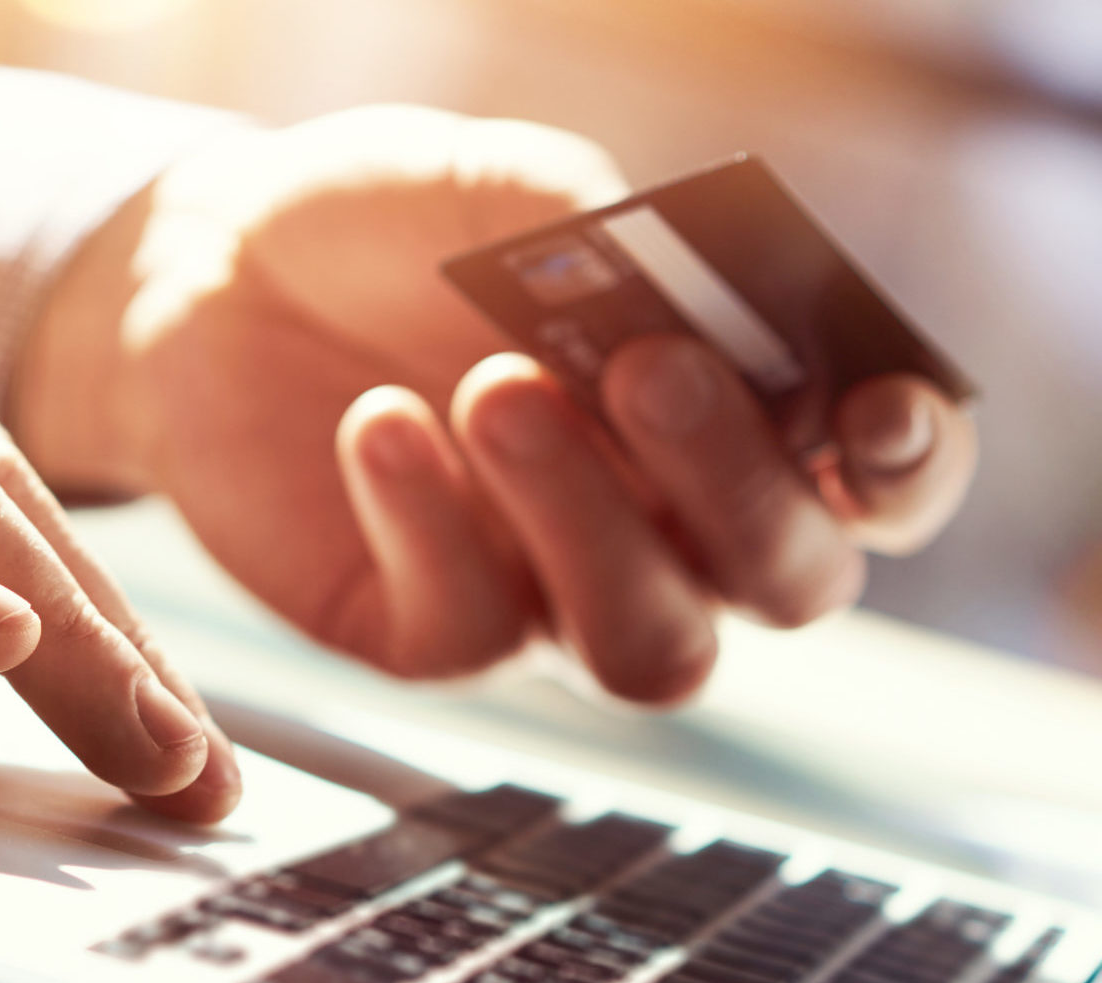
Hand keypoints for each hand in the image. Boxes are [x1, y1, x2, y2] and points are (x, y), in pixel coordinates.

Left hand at [19, 106, 977, 701]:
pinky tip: (380, 422)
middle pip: (788, 583)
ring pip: (652, 650)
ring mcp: (553, 594)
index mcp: (735, 413)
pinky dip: (431, 520)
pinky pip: (472, 631)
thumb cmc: (391, 226)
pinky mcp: (428, 632)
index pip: (880, 479)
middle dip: (736, 483)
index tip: (874, 408)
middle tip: (648, 365)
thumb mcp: (504, 192)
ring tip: (496, 386)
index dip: (906, 463)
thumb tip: (706, 311)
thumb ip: (617, 245)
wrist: (216, 271)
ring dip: (593, 526)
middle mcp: (670, 527)